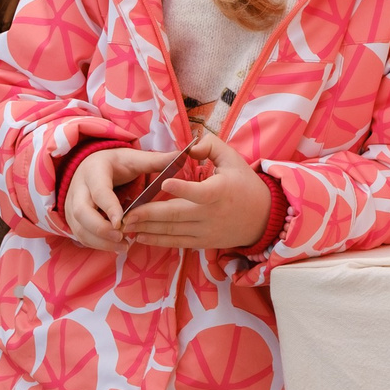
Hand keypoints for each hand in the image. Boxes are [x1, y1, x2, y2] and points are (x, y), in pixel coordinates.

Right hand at [64, 145, 178, 250]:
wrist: (90, 166)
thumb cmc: (116, 164)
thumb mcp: (133, 159)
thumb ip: (155, 160)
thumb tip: (181, 156)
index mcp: (95, 170)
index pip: (99, 191)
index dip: (109, 207)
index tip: (122, 222)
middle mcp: (79, 188)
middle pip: (82, 212)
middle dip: (100, 228)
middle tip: (122, 237)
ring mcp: (72, 204)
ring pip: (80, 227)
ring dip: (100, 240)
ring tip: (124, 247)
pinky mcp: (73, 218)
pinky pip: (81, 235)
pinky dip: (97, 244)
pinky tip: (116, 246)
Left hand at [121, 131, 273, 250]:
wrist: (264, 218)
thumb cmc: (245, 184)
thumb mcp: (232, 158)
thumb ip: (210, 146)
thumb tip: (188, 148)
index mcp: (220, 191)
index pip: (199, 192)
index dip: (182, 188)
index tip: (163, 183)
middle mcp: (212, 214)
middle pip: (177, 215)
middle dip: (149, 215)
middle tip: (126, 214)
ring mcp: (207, 231)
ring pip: (173, 231)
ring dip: (148, 230)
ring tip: (125, 226)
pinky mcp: (203, 242)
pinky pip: (178, 243)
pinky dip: (158, 241)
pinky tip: (141, 237)